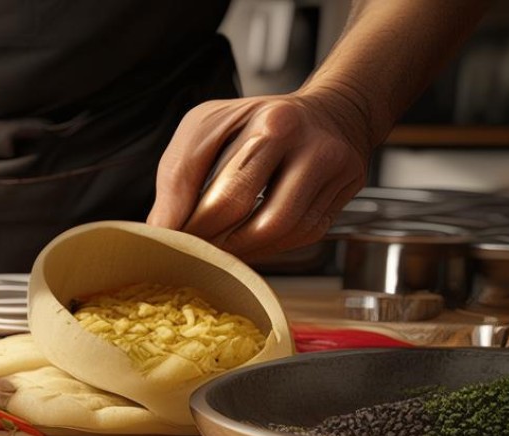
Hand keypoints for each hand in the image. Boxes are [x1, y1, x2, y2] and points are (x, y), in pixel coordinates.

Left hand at [147, 90, 372, 257]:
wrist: (332, 112)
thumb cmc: (259, 123)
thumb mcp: (209, 128)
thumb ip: (180, 174)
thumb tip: (162, 229)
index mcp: (265, 121)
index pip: (210, 182)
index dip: (183, 220)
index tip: (168, 240)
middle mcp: (300, 137)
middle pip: (238, 204)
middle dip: (205, 235)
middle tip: (188, 249)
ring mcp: (328, 162)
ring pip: (274, 228)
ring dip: (239, 249)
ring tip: (217, 250)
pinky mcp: (345, 188)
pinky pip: (301, 234)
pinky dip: (269, 246)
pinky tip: (250, 242)